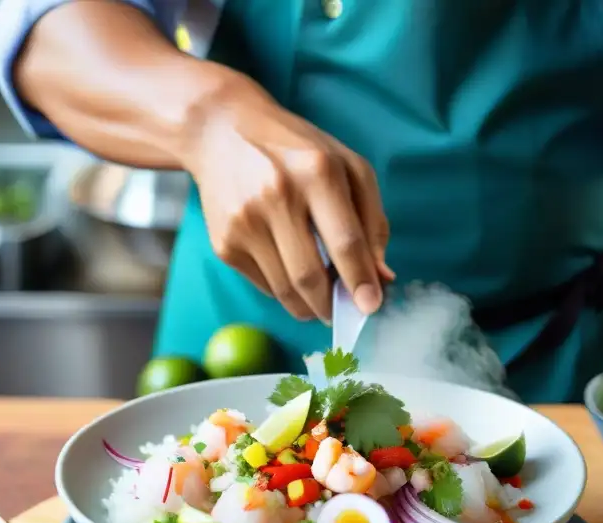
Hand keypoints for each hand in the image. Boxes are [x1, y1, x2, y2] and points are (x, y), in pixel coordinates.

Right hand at [185, 71, 392, 321]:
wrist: (221, 131)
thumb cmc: (296, 152)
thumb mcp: (346, 167)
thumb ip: (371, 220)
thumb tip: (381, 276)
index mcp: (317, 172)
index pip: (345, 241)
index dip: (361, 280)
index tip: (372, 306)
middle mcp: (278, 196)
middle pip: (311, 276)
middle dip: (332, 305)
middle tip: (344, 310)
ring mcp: (245, 222)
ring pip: (285, 290)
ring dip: (310, 307)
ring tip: (321, 300)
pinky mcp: (224, 242)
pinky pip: (263, 285)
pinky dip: (284, 291)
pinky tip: (290, 271)